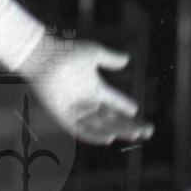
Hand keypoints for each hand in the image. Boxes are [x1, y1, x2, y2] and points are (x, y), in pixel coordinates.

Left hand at [19, 36, 153, 146]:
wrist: (43, 58)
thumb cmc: (66, 52)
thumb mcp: (93, 53)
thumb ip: (110, 58)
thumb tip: (127, 60)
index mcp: (95, 87)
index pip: (115, 101)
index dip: (126, 106)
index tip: (137, 111)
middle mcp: (86, 101)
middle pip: (112, 117)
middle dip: (129, 124)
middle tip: (147, 131)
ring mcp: (75, 109)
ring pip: (100, 125)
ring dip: (117, 130)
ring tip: (133, 134)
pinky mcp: (63, 116)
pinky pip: (81, 130)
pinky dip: (94, 135)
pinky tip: (109, 138)